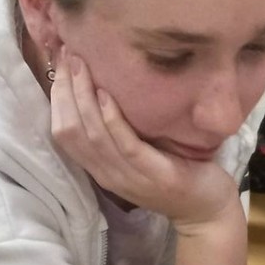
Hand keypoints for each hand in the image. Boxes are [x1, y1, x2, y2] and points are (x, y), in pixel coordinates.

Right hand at [50, 51, 240, 229]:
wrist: (206, 210)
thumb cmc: (175, 173)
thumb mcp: (137, 153)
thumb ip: (116, 132)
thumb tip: (101, 88)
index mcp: (100, 168)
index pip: (63, 132)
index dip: (57, 96)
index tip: (60, 62)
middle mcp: (108, 174)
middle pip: (71, 131)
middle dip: (65, 90)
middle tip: (68, 54)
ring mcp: (130, 178)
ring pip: (93, 136)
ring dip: (83, 97)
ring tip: (81, 64)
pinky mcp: (155, 175)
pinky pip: (126, 145)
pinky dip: (112, 119)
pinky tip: (105, 94)